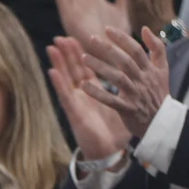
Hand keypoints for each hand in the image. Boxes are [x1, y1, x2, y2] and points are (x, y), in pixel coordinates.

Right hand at [47, 38, 133, 160]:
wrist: (111, 153)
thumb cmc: (116, 131)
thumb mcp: (123, 104)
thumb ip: (127, 88)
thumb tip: (136, 76)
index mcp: (95, 92)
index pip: (87, 68)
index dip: (82, 53)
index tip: (80, 37)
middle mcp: (84, 95)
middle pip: (74, 69)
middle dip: (68, 53)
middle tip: (62, 36)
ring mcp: (77, 103)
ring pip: (66, 79)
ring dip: (59, 63)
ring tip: (52, 47)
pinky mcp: (74, 113)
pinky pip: (65, 96)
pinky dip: (58, 84)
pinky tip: (52, 71)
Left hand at [81, 27, 170, 139]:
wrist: (163, 122)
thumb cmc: (159, 93)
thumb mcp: (163, 69)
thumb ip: (157, 48)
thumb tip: (145, 28)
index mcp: (150, 70)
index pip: (136, 50)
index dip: (122, 38)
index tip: (106, 29)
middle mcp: (143, 80)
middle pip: (125, 61)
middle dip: (108, 49)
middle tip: (91, 38)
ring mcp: (135, 95)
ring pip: (117, 78)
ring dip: (100, 67)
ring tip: (83, 58)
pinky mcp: (128, 110)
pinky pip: (111, 100)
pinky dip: (98, 93)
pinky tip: (84, 85)